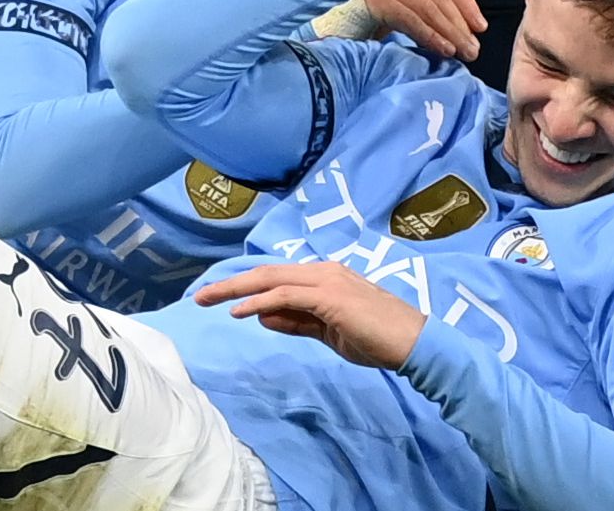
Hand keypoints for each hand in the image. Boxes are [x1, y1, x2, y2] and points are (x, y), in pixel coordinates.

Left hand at [196, 259, 426, 370]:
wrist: (413, 343)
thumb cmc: (376, 338)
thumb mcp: (329, 332)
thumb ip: (297, 322)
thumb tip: (262, 315)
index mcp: (324, 276)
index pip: (276, 276)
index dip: (244, 284)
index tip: (218, 295)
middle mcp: (322, 271)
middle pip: (265, 272)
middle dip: (230, 283)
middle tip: (200, 296)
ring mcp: (326, 280)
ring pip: (270, 279)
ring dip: (235, 290)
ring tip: (208, 300)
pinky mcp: (330, 296)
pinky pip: (286, 295)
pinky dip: (259, 301)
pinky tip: (240, 312)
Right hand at [351, 0, 488, 59]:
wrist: (332, 20)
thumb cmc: (371, 8)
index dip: (465, 2)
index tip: (480, 27)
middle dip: (460, 22)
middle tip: (474, 48)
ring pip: (427, 5)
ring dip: (449, 32)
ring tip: (463, 52)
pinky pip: (409, 17)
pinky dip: (429, 35)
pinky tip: (442, 50)